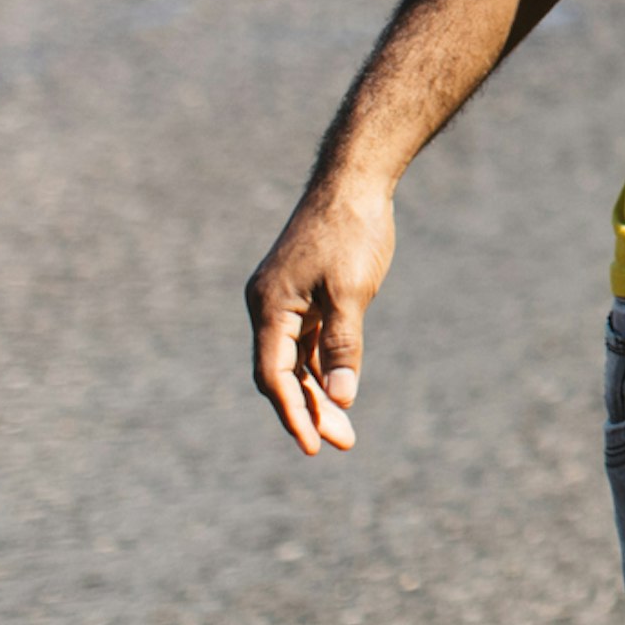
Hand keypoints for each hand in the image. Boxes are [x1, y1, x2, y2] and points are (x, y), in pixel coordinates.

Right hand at [243, 176, 394, 454]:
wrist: (355, 180)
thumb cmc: (351, 231)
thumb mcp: (351, 292)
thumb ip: (343, 346)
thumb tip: (342, 398)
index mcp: (270, 308)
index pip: (274, 375)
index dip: (293, 412)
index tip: (314, 444)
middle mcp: (269, 307)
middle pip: (283, 373)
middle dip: (309, 410)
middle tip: (340, 444)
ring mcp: (286, 300)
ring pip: (297, 359)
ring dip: (318, 391)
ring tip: (344, 431)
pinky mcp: (304, 293)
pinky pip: (308, 341)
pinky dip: (322, 365)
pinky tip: (339, 388)